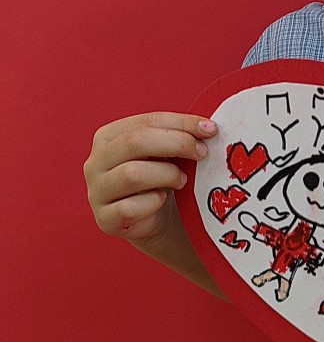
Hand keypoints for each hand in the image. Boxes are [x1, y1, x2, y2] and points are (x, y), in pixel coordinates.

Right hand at [84, 112, 217, 243]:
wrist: (153, 218)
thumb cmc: (160, 177)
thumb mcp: (166, 151)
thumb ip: (179, 135)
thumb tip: (207, 127)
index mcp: (108, 137)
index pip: (146, 121)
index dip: (181, 123)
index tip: (210, 129)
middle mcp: (95, 162)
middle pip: (135, 142)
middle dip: (176, 144)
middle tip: (202, 153)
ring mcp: (96, 192)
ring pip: (132, 174)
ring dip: (167, 175)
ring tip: (182, 180)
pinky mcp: (105, 219)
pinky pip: (130, 208)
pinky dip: (153, 203)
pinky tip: (162, 200)